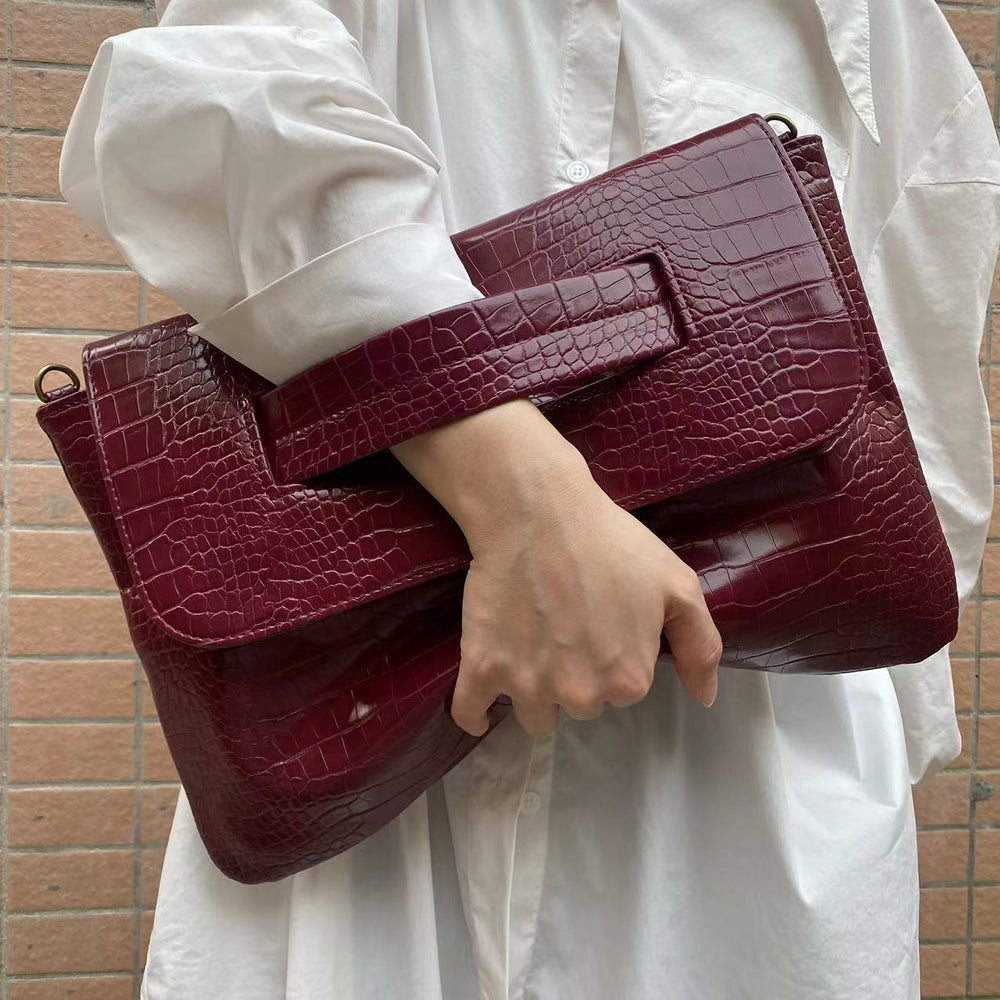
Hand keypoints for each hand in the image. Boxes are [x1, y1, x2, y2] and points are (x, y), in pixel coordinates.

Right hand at [390, 399, 721, 736]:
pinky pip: (470, 712)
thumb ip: (700, 647)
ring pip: (534, 714)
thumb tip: (703, 698)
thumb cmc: (610, 542)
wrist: (538, 510)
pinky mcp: (482, 668)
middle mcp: (579, 694)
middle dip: (576, 675)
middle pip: (579, 706)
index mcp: (628, 680)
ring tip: (532, 643)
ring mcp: (526, 685)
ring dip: (534, 690)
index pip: (623, 693)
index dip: (614, 657)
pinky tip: (480, 713)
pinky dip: (473, 715)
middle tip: (567, 624)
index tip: (602, 622)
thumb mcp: (677, 584)